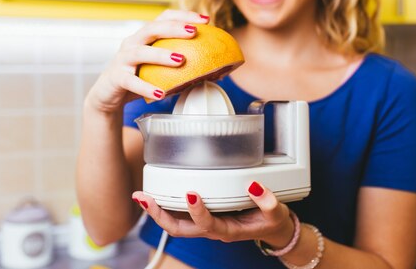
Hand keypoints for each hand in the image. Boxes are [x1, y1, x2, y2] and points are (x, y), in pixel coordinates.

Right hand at [85, 10, 208, 113]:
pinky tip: (161, 94)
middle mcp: (132, 42)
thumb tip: (218, 73)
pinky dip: (146, 87)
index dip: (184, 15)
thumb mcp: (160, 69)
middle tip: (194, 32)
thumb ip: (183, 68)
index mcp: (145, 36)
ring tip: (181, 60)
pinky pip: (131, 81)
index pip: (164, 18)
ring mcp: (122, 59)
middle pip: (151, 28)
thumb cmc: (139, 78)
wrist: (108, 94)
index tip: (205, 20)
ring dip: (161, 55)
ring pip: (140, 52)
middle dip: (173, 28)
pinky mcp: (116, 77)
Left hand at [132, 182, 294, 246]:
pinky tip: (153, 194)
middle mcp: (212, 230)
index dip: (197, 211)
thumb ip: (267, 201)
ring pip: (175, 224)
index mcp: (228, 231)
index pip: (207, 224)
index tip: (191, 193)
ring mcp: (205, 225)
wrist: (271, 231)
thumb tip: (253, 185)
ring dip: (156, 211)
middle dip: (159, 215)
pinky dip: (164, 206)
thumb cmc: (271, 221)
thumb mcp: (276, 213)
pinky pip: (179, 216)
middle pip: (179, 229)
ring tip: (140, 195)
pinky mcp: (203, 217)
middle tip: (144, 198)